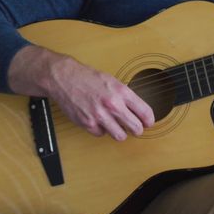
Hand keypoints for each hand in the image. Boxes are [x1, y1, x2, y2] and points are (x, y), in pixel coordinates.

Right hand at [40, 50, 155, 140]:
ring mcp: (100, 116)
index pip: (145, 112)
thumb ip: (124, 95)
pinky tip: (98, 120)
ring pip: (120, 136)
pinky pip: (101, 134)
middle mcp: (112, 104)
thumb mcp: (111, 80)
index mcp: (121, 92)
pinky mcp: (88, 124)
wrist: (63, 78)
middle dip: (137, 129)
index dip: (149, 120)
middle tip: (134, 127)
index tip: (148, 122)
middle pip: (136, 128)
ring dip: (119, 131)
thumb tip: (137, 109)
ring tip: (115, 124)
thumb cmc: (86, 77)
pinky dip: (101, 130)